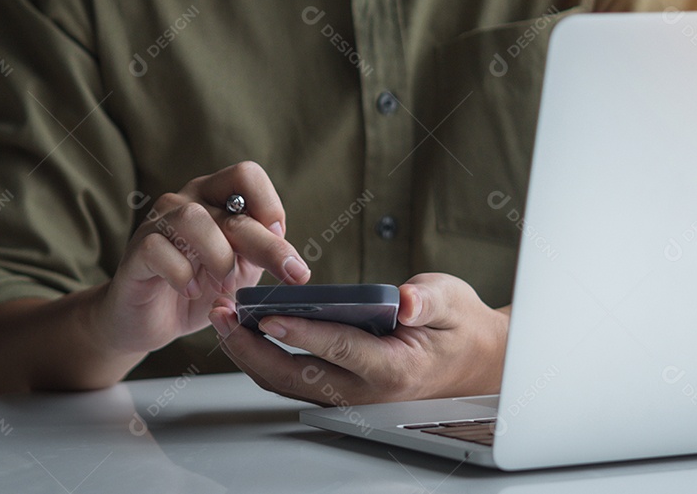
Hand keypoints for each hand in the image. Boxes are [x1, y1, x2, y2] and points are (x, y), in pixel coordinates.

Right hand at [96, 161, 311, 355]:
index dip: (269, 204)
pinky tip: (191, 291)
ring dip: (219, 256)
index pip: (246, 175)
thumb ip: (261, 252)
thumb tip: (292, 256)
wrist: (150, 321)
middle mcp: (186, 200)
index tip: (281, 240)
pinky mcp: (136, 250)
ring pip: (193, 219)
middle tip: (293, 275)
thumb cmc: (199, 288)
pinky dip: (182, 274)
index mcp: (215, 197)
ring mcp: (158, 223)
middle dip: (267, 245)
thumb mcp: (241, 269)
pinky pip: (159, 249)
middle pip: (231, 208)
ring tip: (224, 284)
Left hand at [208, 273, 508, 404]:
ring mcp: (350, 395)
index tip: (270, 318)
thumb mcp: (452, 301)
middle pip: (298, 376)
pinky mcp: (339, 389)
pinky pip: (295, 379)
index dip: (303, 334)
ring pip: (288, 382)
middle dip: (254, 348)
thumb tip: (405, 301)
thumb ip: (427, 301)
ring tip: (225, 319)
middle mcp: (366, 391)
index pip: (341, 349)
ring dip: (251, 354)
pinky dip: (265, 356)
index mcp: (395, 368)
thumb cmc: (459, 328)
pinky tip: (246, 331)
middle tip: (225, 315)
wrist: (471, 361)